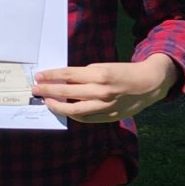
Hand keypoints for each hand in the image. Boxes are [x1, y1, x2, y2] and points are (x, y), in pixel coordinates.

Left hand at [31, 56, 176, 123]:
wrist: (149, 84)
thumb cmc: (123, 72)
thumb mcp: (104, 67)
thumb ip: (84, 75)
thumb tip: (62, 80)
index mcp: (100, 75)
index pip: (68, 75)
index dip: (51, 76)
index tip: (39, 76)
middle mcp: (102, 91)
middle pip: (67, 92)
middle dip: (48, 90)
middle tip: (35, 89)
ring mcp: (105, 106)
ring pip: (74, 109)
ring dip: (57, 106)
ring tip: (47, 101)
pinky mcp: (109, 116)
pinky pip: (85, 118)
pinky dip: (72, 114)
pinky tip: (64, 109)